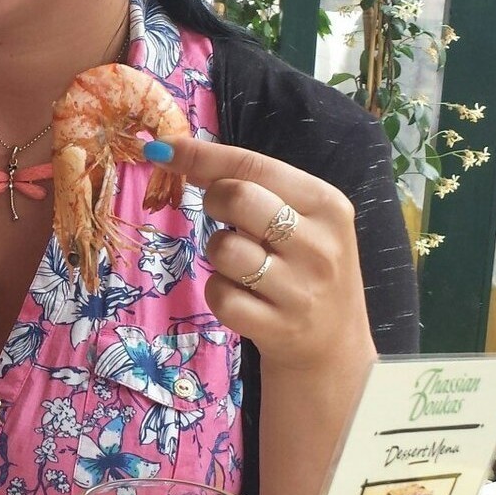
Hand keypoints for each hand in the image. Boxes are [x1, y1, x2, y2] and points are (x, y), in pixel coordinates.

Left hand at [148, 135, 374, 370]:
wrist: (333, 346)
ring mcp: (300, 289)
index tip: (161, 149)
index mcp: (326, 204)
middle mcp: (318, 244)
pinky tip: (243, 297)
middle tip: (220, 215)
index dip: (201, 155)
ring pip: (223, 249)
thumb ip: (252, 185)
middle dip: (212, 200)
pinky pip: (220, 295)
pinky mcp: (278, 327)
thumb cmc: (304, 268)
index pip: (253, 165)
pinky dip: (218, 292)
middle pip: (237, 197)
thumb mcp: (299, 219)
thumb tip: (176, 151)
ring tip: (243, 266)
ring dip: (218, 254)